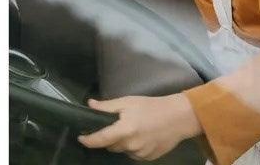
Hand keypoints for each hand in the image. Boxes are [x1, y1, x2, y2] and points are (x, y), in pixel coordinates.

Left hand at [78, 94, 201, 160]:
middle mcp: (130, 145)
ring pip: (122, 150)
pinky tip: (143, 135)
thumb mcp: (129, 101)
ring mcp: (139, 154)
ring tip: (134, 128)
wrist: (178, 117)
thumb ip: (108, 106)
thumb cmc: (152, 106)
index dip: (88, 139)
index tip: (81, 136)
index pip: (99, 139)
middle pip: (111, 145)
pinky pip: (133, 153)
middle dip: (110, 136)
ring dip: (122, 142)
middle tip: (119, 124)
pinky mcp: (147, 158)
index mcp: (124, 129)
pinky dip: (134, 146)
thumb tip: (90, 105)